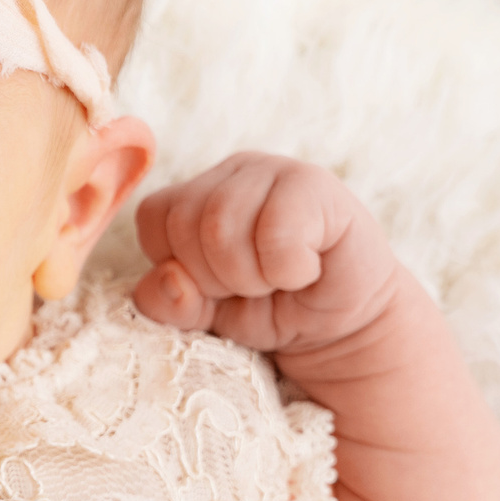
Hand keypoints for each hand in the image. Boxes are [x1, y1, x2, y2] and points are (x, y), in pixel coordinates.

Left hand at [131, 154, 397, 367]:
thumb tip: (172, 279)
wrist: (345, 330)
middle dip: (216, 277)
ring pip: (221, 225)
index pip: (154, 216)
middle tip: (257, 287)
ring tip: (279, 281)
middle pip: (185, 221)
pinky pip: (275, 231)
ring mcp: (276, 171)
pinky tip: (306, 271)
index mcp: (200, 190)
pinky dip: (287, 270)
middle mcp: (235, 171)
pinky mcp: (317, 187)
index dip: (180, 266)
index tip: (219, 286)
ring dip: (250, 276)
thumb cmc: (273, 311)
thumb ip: (167, 302)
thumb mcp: (205, 316)